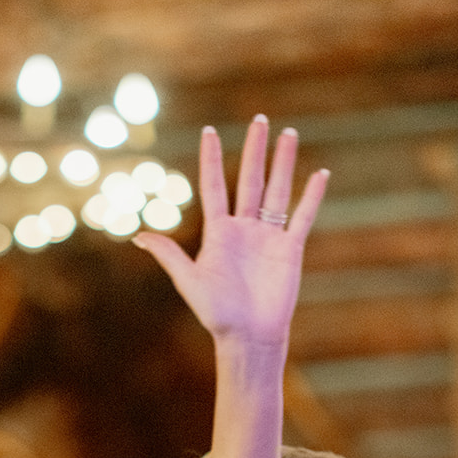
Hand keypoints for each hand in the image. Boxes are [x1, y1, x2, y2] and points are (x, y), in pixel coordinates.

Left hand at [134, 115, 327, 345]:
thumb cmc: (216, 314)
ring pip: (278, 191)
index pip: (215, 187)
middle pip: (251, 180)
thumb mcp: (189, 281)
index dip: (212, 160)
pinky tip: (319, 175)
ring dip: (283, 163)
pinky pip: (302, 218)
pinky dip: (311, 197)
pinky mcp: (289, 250)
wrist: (248, 337)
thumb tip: (138, 236)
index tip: (210, 131)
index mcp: (218, 233)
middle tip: (260, 120)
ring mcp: (268, 237)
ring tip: (289, 134)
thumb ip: (169, 255)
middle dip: (255, 150)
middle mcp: (244, 229)